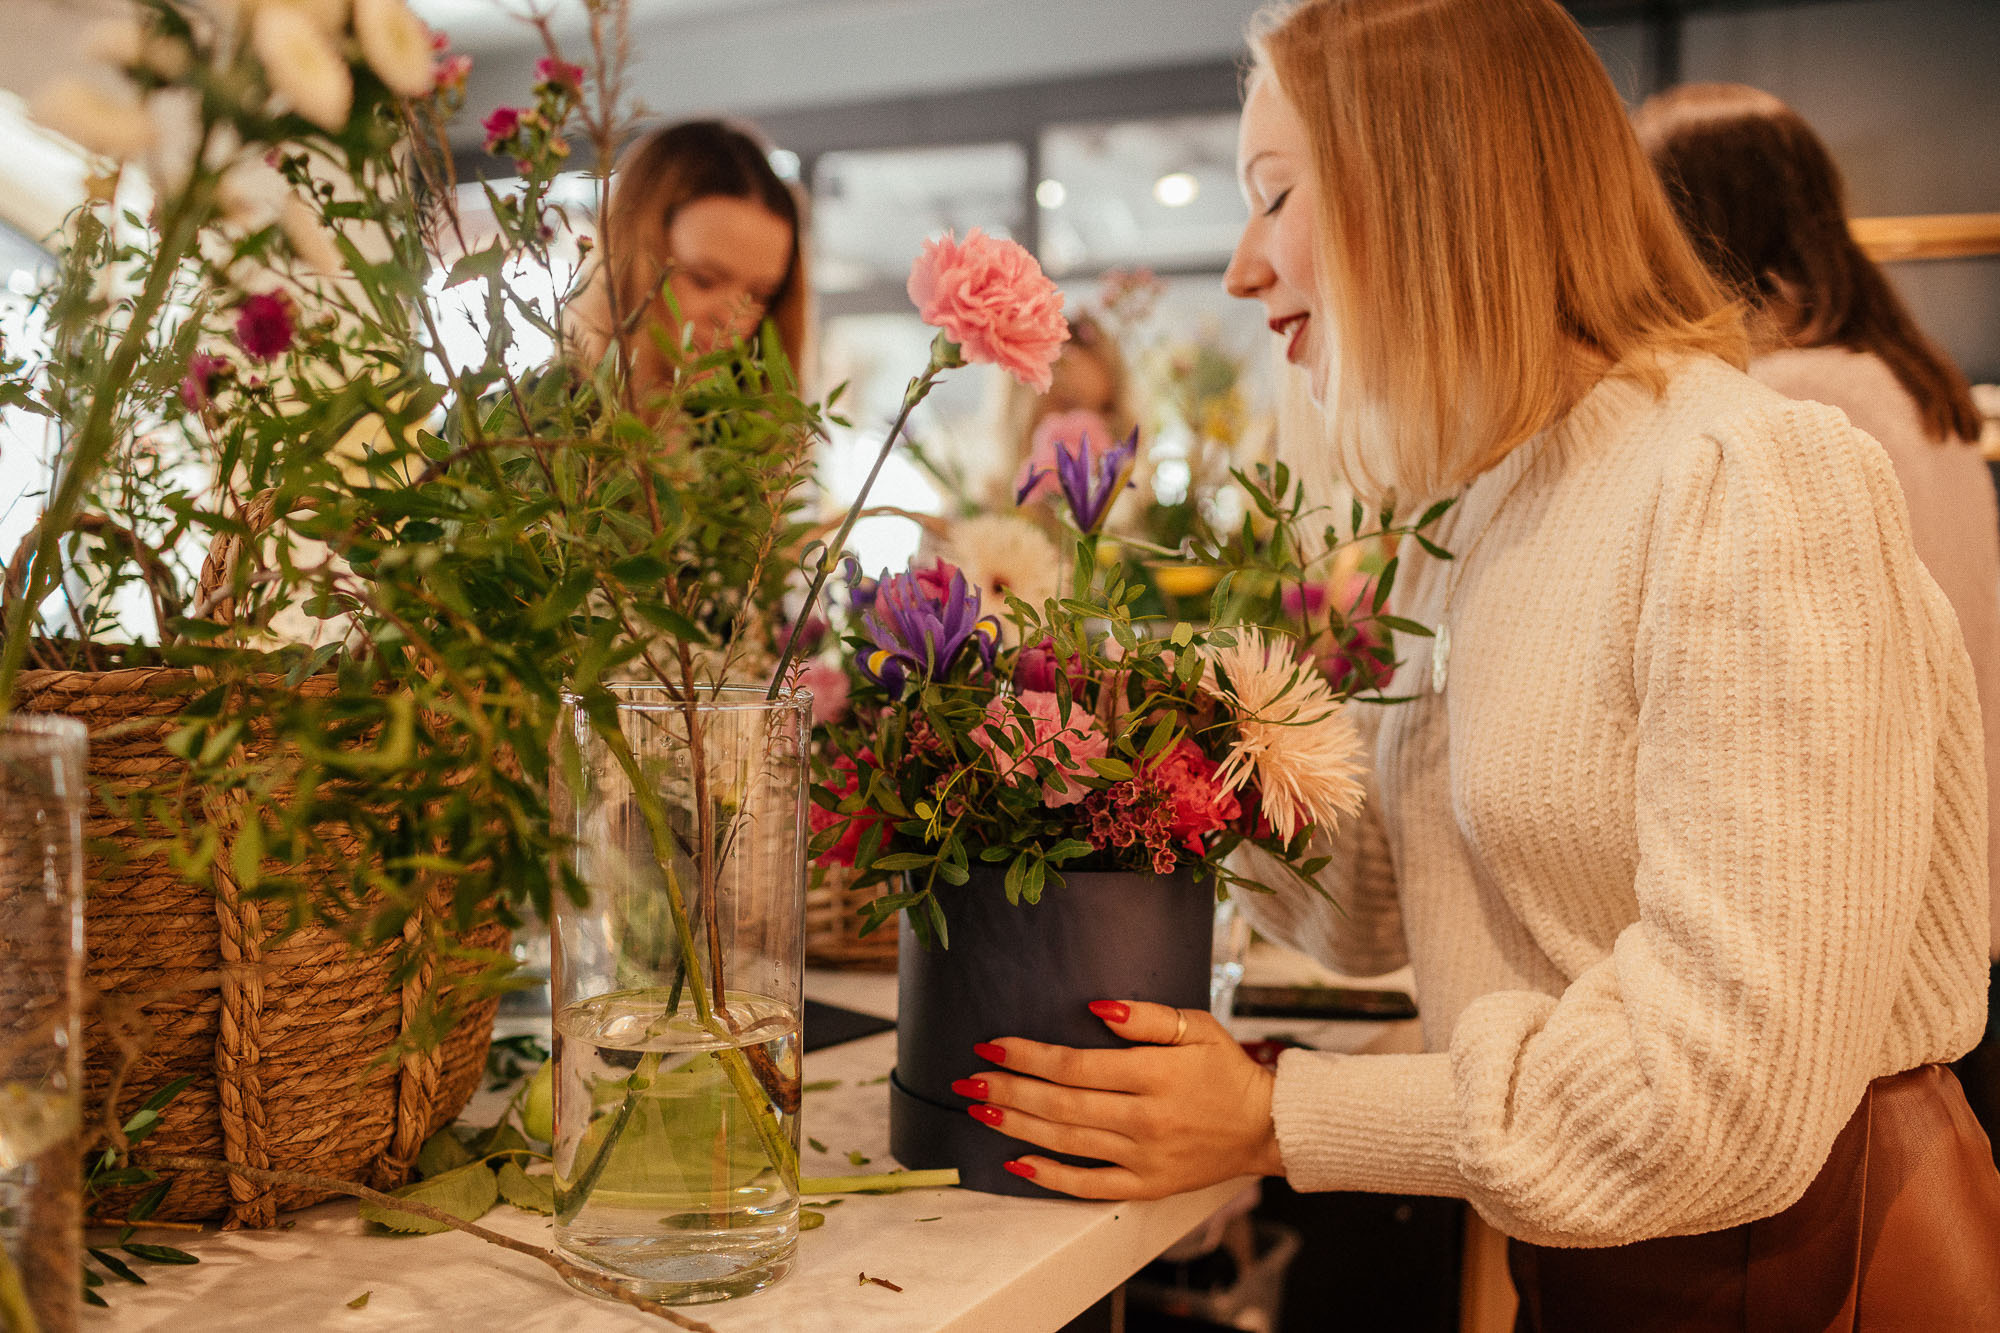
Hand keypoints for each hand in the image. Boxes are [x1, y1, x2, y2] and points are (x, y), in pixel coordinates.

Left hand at [959, 999, 1283, 1199]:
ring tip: (979, 1111)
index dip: (1029, 1055)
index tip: (992, 1045)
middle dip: (1009, 1090)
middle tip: (968, 1080)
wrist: (1265, 1127)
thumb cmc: (1226, 1071)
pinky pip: (1089, 1186)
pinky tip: (1016, 1163)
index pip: (1076, 1065)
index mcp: (1156, 1075)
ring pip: (1068, 1143)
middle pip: (1062, 1105)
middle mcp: (1146, 1118)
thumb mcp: (1197, 1028)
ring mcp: (1144, 1157)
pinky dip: (1050, 1178)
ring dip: (1017, 1126)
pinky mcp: (1146, 1185)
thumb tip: (1098, 1007)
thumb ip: (1148, 1017)